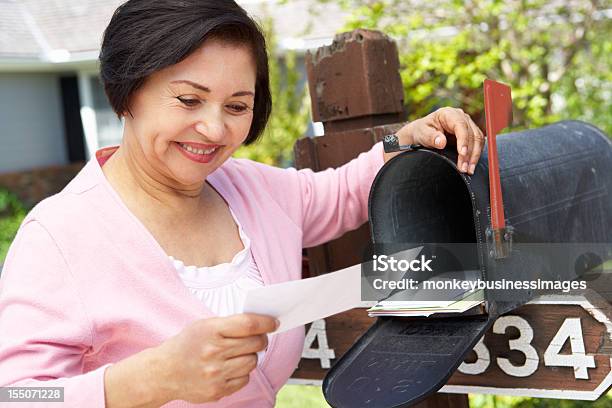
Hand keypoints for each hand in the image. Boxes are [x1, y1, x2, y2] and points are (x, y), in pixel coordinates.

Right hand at [153, 313, 277, 403]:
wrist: (164, 372)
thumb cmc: (187, 344)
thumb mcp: (203, 325)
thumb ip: (229, 324)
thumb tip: (260, 324)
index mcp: (211, 330)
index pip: (248, 324)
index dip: (266, 323)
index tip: (274, 322)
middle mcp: (213, 352)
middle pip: (255, 343)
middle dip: (261, 339)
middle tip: (257, 338)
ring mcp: (216, 373)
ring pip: (253, 362)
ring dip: (250, 356)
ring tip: (238, 354)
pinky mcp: (218, 390)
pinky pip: (245, 379)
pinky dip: (242, 373)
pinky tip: (230, 367)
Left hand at [384, 107, 484, 174]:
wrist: (423, 134)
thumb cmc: (422, 131)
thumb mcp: (422, 133)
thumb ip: (431, 137)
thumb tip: (442, 142)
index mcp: (449, 114)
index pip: (461, 125)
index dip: (463, 140)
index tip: (462, 153)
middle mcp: (461, 117)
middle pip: (472, 134)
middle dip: (469, 153)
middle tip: (464, 168)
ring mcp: (467, 125)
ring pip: (478, 140)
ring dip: (474, 156)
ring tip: (468, 170)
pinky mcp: (470, 134)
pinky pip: (478, 144)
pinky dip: (475, 156)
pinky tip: (471, 166)